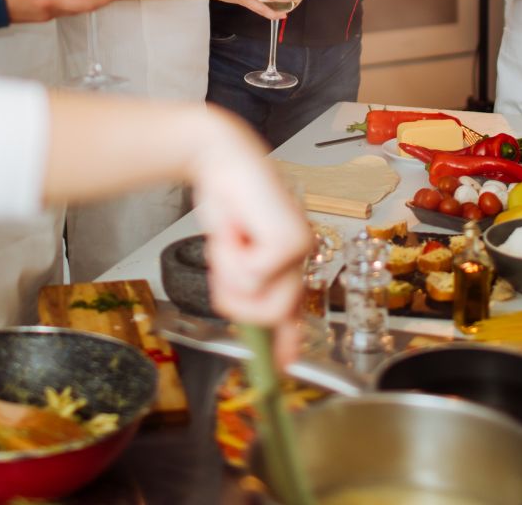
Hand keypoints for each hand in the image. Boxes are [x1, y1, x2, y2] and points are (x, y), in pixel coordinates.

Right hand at [193, 107, 311, 363]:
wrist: (220, 157)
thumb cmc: (224, 199)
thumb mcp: (230, 251)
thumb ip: (242, 283)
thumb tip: (244, 320)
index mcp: (288, 257)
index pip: (293, 309)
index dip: (288, 341)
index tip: (284, 366)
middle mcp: (300, 254)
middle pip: (270, 314)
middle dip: (233, 297)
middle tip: (221, 260)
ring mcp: (300, 247)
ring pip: (259, 297)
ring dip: (229, 273)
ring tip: (229, 238)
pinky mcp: (291, 240)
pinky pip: (253, 275)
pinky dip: (231, 254)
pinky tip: (235, 226)